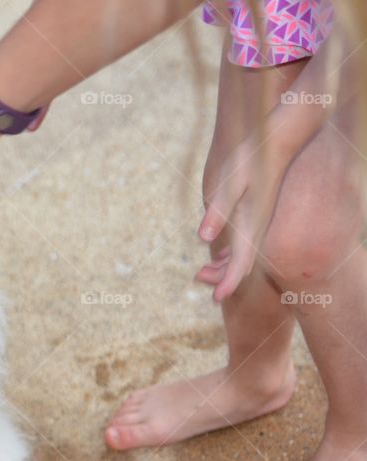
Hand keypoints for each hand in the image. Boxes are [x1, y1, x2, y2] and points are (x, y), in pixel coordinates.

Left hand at [196, 133, 292, 300]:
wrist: (279, 141)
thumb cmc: (250, 160)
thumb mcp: (228, 184)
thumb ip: (217, 212)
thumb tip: (202, 237)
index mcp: (249, 225)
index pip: (240, 263)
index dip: (227, 283)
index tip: (216, 299)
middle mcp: (257, 227)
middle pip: (242, 264)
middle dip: (223, 279)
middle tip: (202, 284)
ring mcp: (260, 221)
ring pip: (244, 254)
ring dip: (225, 267)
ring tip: (203, 273)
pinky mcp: (258, 213)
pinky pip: (246, 242)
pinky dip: (232, 253)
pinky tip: (219, 255)